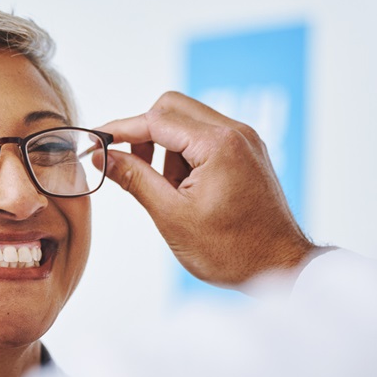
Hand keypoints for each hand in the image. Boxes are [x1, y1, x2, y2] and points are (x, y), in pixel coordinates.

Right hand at [98, 92, 316, 285]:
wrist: (280, 267)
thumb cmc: (231, 251)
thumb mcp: (171, 216)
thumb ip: (134, 179)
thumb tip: (102, 156)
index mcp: (218, 144)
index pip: (156, 119)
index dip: (120, 130)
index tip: (96, 143)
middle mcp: (236, 132)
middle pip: (172, 108)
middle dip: (144, 134)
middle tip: (129, 168)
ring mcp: (245, 140)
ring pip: (187, 122)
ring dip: (166, 148)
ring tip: (169, 193)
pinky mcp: (247, 152)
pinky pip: (205, 138)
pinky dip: (185, 156)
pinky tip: (184, 190)